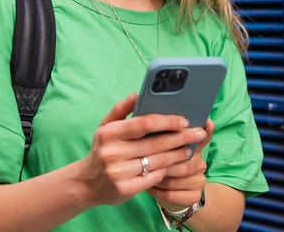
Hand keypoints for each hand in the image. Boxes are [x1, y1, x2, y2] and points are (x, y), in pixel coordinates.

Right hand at [77, 93, 202, 206]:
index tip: (185, 121)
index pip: (144, 123)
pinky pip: (153, 178)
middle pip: (156, 143)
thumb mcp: (105, 128)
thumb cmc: (102, 150)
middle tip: (198, 134)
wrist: (85, 184)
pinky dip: (165, 171)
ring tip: (190, 149)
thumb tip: (136, 94)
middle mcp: (112, 152)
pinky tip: (175, 166)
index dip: (167, 121)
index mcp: (109, 133)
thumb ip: (121, 110)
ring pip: (158, 161)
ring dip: (178, 155)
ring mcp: (118, 172)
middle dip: (181, 138)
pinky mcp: (124, 189)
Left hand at [147, 119, 213, 209]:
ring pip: (176, 180)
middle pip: (185, 162)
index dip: (206, 131)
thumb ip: (163, 134)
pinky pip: (173, 194)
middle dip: (165, 164)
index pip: (204, 137)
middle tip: (147, 162)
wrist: (170, 193)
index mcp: (194, 148)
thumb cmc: (163, 166)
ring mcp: (199, 180)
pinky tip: (150, 188)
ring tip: (145, 175)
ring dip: (158, 178)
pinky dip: (159, 192)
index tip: (207, 123)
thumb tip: (154, 116)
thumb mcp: (163, 149)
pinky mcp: (195, 196)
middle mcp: (200, 163)